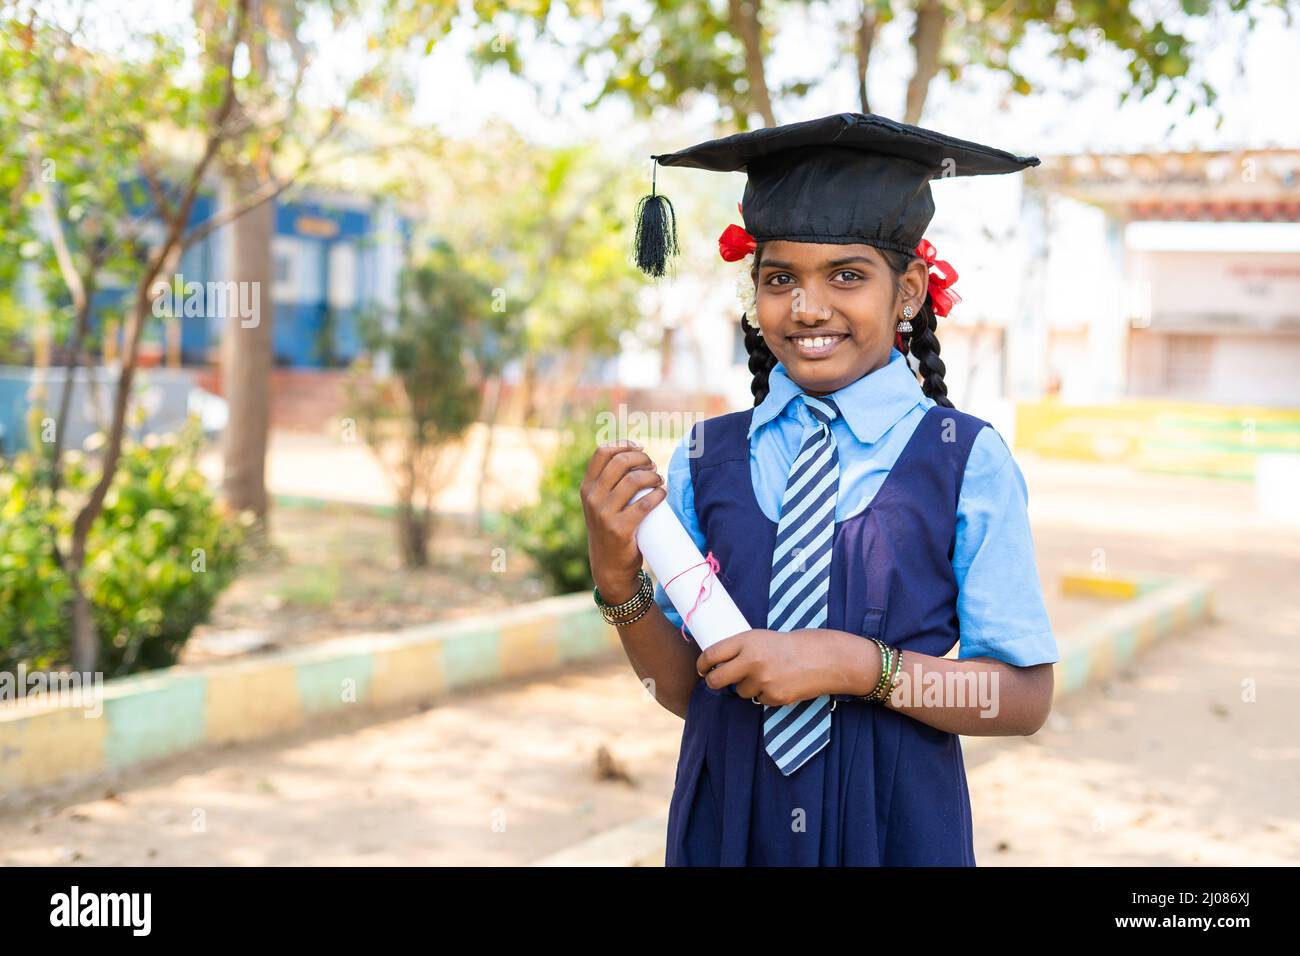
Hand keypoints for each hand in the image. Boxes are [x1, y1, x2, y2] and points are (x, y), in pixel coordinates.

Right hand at [579, 439, 665, 601]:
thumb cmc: (610, 530)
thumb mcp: (599, 505)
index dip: (622, 444)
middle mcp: (592, 498)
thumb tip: (636, 456)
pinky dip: (658, 494)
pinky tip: (662, 493)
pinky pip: (645, 503)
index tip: (639, 448)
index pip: (601, 453)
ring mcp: (604, 514)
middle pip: (620, 462)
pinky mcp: (620, 529)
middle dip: (642, 459)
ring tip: (659, 481)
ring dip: (652, 476)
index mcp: (586, 488)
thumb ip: (608, 484)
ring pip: (634, 480)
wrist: (609, 567)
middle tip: (653, 467)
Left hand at [695, 628, 876, 705]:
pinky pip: (759, 699)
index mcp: (748, 640)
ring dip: (746, 687)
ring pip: (739, 692)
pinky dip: (765, 694)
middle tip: (716, 681)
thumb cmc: (798, 643)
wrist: (828, 658)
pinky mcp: (774, 697)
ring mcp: (762, 681)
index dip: (703, 663)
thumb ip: (745, 648)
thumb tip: (723, 662)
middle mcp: (751, 660)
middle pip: (716, 679)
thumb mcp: (766, 637)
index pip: (712, 654)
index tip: (702, 667)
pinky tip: (780, 683)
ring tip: (767, 674)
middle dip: (713, 682)